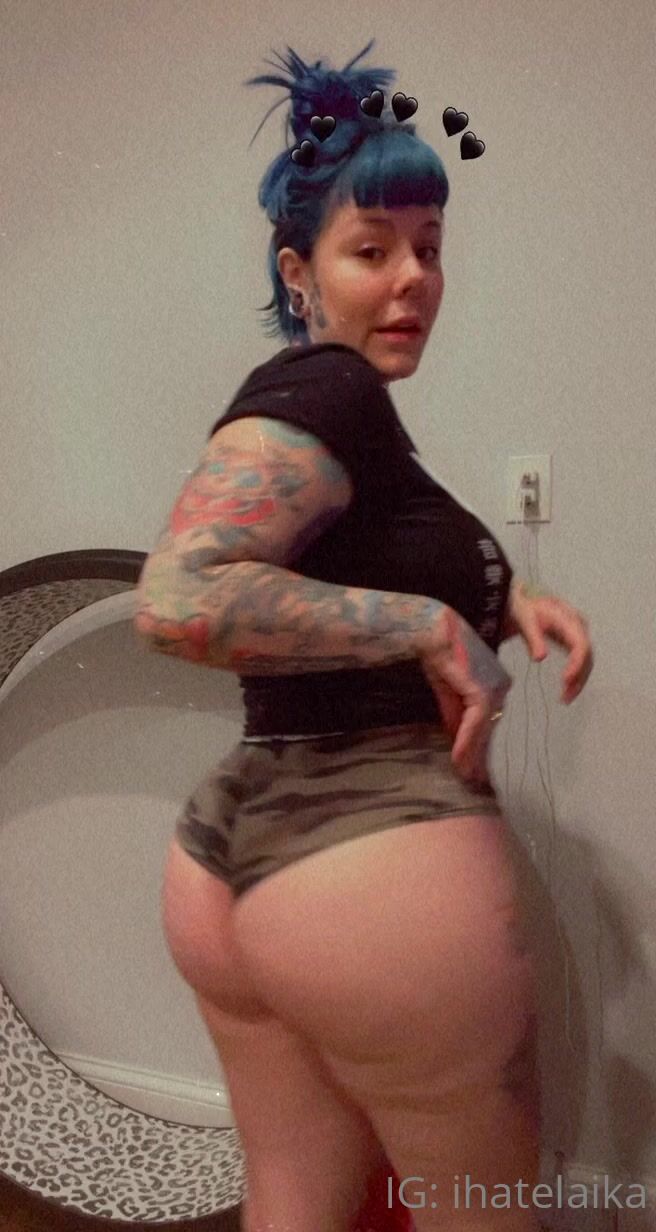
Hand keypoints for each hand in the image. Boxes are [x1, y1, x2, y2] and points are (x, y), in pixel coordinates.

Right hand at [417, 607, 511, 787]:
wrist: (434, 631)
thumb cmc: (439, 652)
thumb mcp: (445, 688)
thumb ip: (452, 712)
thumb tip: (453, 736)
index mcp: (492, 684)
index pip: (485, 722)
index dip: (477, 745)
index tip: (472, 766)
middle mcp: (498, 688)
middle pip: (486, 729)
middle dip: (477, 757)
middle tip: (472, 781)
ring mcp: (492, 690)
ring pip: (481, 731)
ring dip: (471, 756)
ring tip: (466, 777)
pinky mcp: (482, 692)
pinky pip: (474, 724)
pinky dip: (466, 743)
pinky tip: (459, 760)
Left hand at [503, 580, 593, 701]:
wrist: (524, 599)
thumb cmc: (524, 608)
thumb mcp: (525, 620)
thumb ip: (533, 638)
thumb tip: (540, 658)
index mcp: (568, 619)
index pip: (581, 644)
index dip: (576, 664)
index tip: (566, 680)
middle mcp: (579, 626)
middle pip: (587, 655)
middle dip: (579, 678)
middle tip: (565, 697)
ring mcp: (578, 634)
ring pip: (586, 661)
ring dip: (578, 681)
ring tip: (565, 699)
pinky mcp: (574, 641)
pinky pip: (580, 660)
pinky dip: (575, 676)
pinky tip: (566, 689)